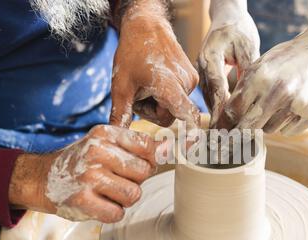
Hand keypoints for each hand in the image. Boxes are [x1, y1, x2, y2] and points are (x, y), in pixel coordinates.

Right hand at [9, 125, 156, 222]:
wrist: (43, 179)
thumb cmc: (84, 161)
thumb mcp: (107, 144)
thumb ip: (138, 146)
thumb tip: (169, 147)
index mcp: (105, 134)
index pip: (147, 146)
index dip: (150, 160)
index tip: (138, 164)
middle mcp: (96, 152)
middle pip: (144, 172)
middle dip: (135, 180)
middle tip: (116, 179)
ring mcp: (88, 177)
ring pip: (134, 194)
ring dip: (125, 198)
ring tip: (108, 192)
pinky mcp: (82, 201)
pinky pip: (118, 213)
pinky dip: (112, 212)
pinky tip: (99, 203)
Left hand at [110, 2, 199, 128]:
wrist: (146, 26)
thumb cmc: (132, 53)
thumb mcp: (120, 86)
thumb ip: (121, 114)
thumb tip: (115, 136)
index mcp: (170, 86)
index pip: (186, 116)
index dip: (189, 134)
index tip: (192, 146)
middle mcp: (186, 84)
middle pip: (170, 116)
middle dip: (153, 111)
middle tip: (139, 93)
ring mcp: (191, 80)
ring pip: (174, 107)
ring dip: (159, 102)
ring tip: (147, 83)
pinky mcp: (192, 77)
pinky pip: (179, 97)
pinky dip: (166, 94)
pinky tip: (156, 79)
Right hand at [198, 0, 259, 126]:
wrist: (227, 15)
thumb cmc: (239, 28)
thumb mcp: (248, 46)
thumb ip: (248, 70)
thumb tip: (252, 96)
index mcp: (210, 56)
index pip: (216, 87)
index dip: (221, 108)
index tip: (227, 126)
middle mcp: (202, 65)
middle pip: (209, 97)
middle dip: (217, 118)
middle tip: (223, 140)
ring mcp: (202, 70)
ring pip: (209, 98)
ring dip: (217, 116)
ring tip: (223, 137)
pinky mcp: (206, 74)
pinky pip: (211, 94)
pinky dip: (218, 107)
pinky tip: (226, 122)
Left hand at [215, 37, 307, 135]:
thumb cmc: (284, 59)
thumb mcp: (260, 66)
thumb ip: (243, 89)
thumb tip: (226, 118)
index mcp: (259, 77)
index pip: (234, 111)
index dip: (230, 120)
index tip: (229, 125)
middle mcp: (277, 91)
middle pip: (250, 125)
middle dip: (246, 127)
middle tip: (247, 124)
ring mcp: (296, 102)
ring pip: (270, 130)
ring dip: (269, 124)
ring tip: (277, 107)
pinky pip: (289, 132)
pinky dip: (287, 125)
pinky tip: (292, 109)